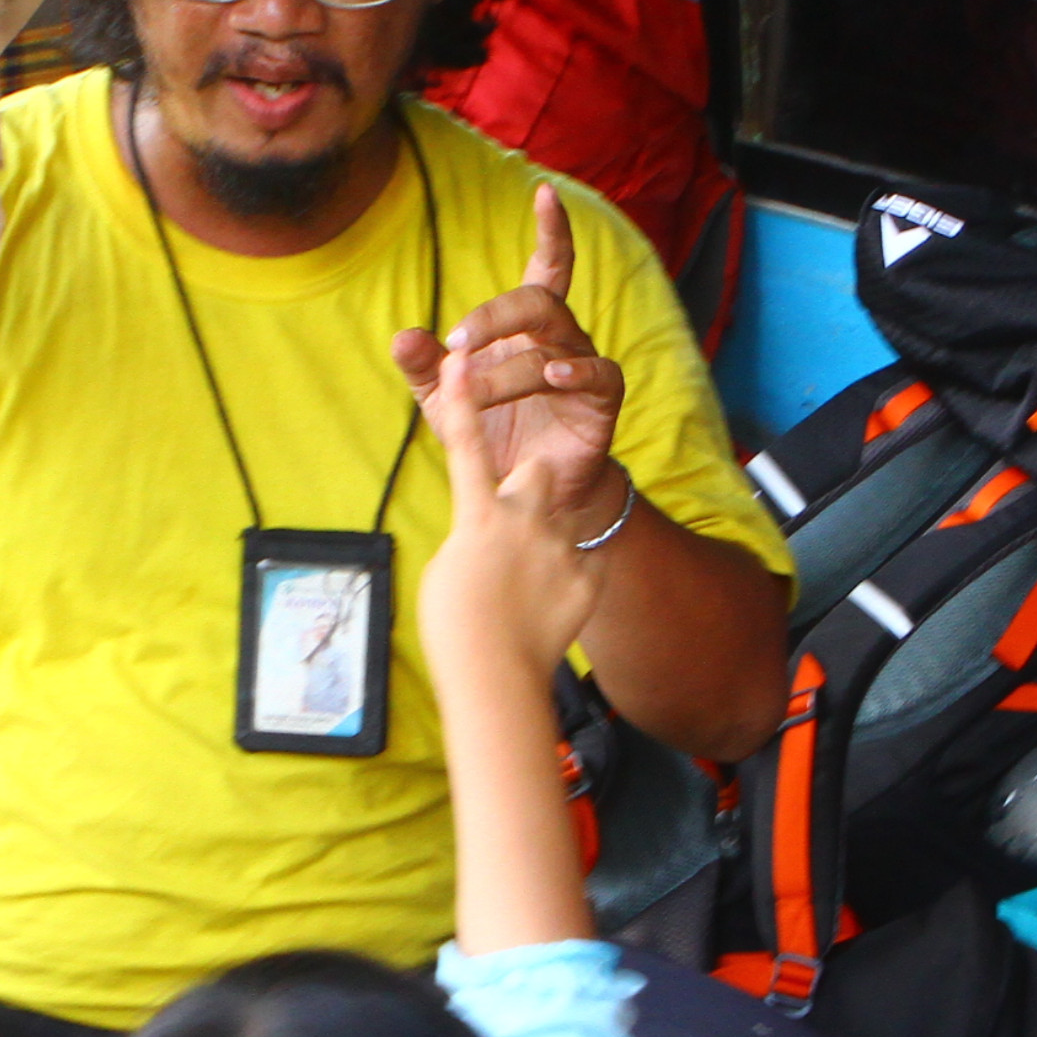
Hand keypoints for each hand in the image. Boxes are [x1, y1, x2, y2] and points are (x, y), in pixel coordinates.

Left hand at [392, 184, 628, 535]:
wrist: (523, 494)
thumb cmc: (489, 435)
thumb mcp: (446, 400)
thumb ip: (425, 367)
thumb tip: (401, 336)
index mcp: (528, 328)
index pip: (549, 266)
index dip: (552, 230)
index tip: (545, 192)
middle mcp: (561, 339)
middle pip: (541, 300)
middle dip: (494, 316)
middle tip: (456, 343)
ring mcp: (584, 368)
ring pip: (551, 346)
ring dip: (505, 368)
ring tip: (474, 393)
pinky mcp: (601, 402)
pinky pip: (597, 374)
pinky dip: (574, 372)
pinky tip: (551, 377)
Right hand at [416, 345, 600, 682]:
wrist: (495, 680)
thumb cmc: (454, 630)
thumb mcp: (448, 572)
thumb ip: (471, 538)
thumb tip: (486, 532)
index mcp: (478, 516)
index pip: (466, 446)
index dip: (462, 397)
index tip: (458, 356)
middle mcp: (524, 520)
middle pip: (535, 472)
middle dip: (529, 482)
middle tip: (516, 522)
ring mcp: (561, 547)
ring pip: (560, 523)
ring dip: (546, 542)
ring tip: (527, 589)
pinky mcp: (588, 577)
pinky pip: (581, 565)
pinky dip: (568, 582)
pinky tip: (550, 613)